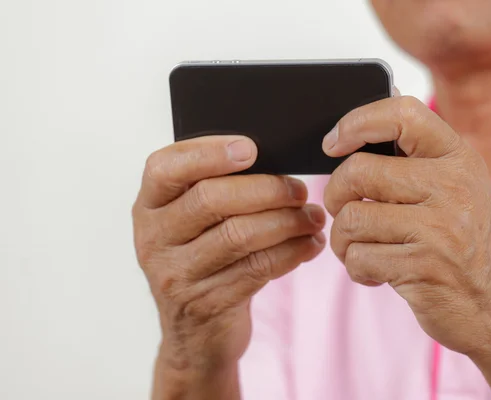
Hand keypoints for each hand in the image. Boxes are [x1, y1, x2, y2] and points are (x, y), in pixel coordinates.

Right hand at [132, 136, 325, 397]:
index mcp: (149, 206)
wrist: (195, 333)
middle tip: (300, 191)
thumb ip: (217, 189)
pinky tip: (310, 244)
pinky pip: (256, 268)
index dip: (208, 153)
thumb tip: (275, 159)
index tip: (251, 149)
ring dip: (287, 222)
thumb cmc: (202, 259)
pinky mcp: (206, 303)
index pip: (165, 168)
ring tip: (313, 218)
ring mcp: (176, 274)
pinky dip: (291, 252)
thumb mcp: (193, 224)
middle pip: (211, 199)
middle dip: (266, 190)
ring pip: (239, 235)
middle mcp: (154, 238)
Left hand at [322, 96, 490, 356]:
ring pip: (351, 218)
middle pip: (358, 171)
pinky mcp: (422, 266)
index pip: (403, 114)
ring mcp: (439, 228)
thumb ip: (416, 157)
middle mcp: (452, 186)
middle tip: (343, 210)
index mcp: (458, 158)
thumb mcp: (456, 188)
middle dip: (335, 194)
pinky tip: (377, 271)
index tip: (332, 143)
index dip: (358, 121)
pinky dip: (356, 268)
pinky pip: (358, 257)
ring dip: (343, 240)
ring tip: (361, 247)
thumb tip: (363, 120)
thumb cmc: (461, 241)